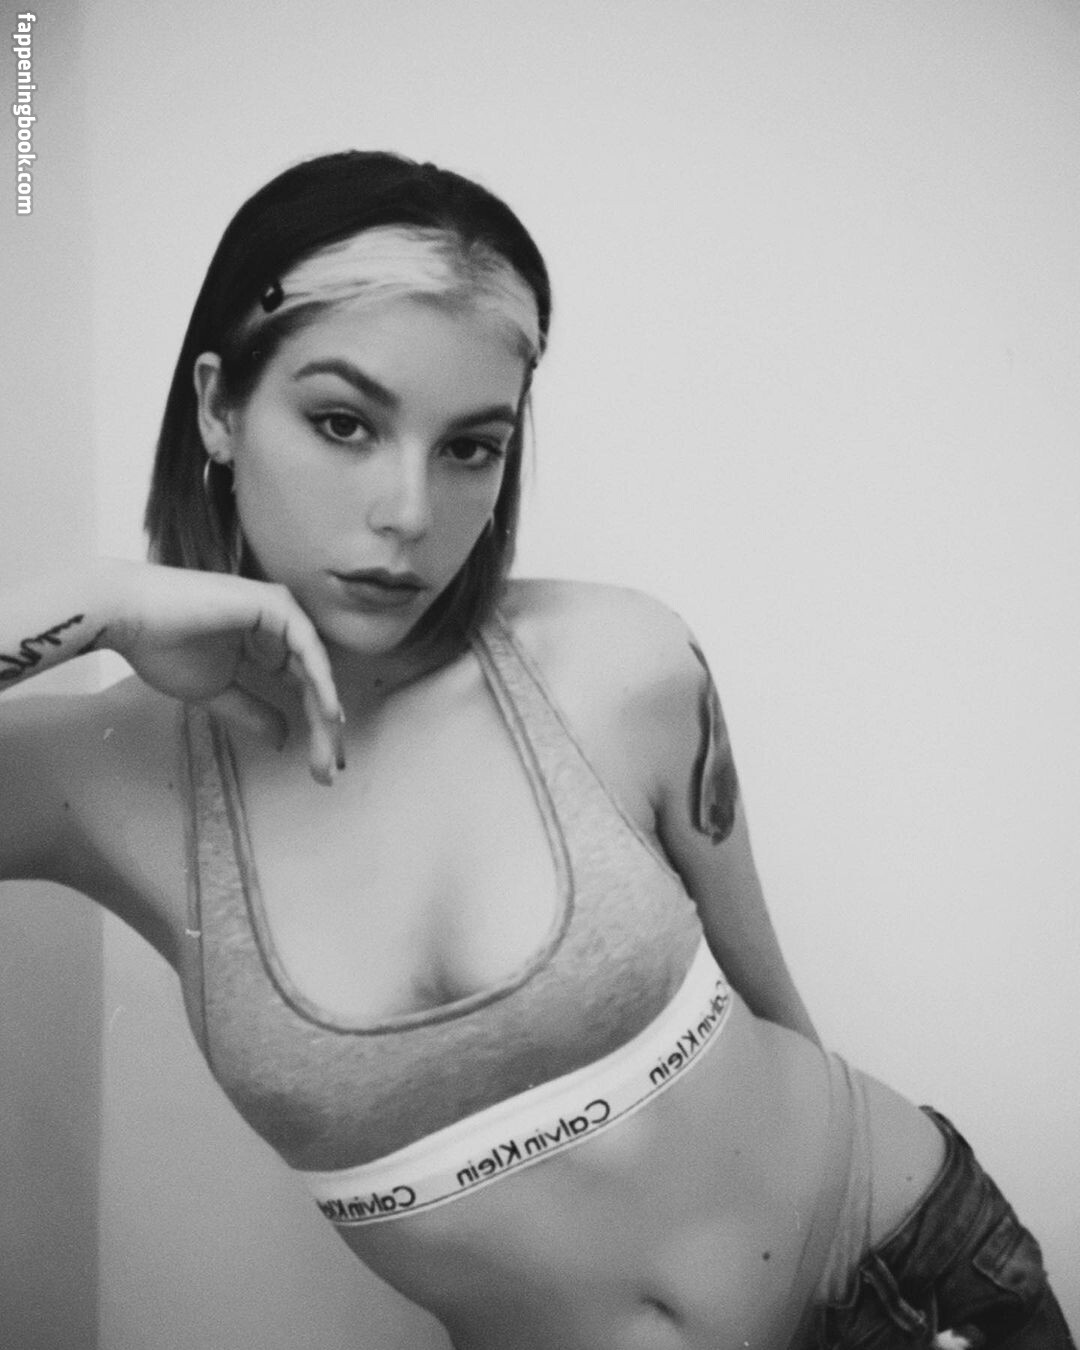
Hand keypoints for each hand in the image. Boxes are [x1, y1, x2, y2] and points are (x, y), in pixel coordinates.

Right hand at [103, 561, 344, 783]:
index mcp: (266, 644)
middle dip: (324, 729)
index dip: (314, 728)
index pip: (301, 688)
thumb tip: (285, 740)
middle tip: (329, 771)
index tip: (321, 768)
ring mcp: (280, 612)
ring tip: (329, 751)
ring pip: (315, 669)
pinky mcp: (275, 604)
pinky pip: (307, 648)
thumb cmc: (162, 648)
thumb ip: (253, 712)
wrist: (128, 617)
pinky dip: (319, 680)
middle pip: (314, 682)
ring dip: (325, 711)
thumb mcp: (217, 692)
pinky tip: (327, 712)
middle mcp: (279, 627)